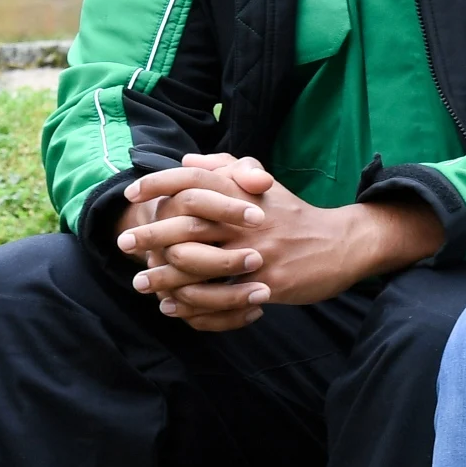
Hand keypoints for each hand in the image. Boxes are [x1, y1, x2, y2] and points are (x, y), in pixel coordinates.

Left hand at [129, 157, 443, 331]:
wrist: (342, 245)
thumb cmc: (296, 216)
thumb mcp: (264, 185)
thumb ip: (227, 168)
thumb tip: (187, 160)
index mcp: (244, 192)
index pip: (193, 179)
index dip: (159, 184)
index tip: (132, 194)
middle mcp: (246, 218)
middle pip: (186, 223)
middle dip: (150, 234)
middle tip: (123, 243)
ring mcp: (256, 251)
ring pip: (197, 263)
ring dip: (164, 276)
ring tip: (141, 282)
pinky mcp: (266, 281)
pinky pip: (220, 296)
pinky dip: (192, 303)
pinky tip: (173, 307)